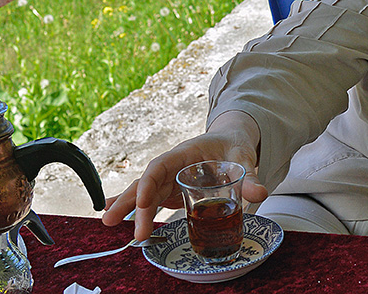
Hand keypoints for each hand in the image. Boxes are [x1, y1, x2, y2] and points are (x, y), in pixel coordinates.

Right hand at [101, 110, 267, 240]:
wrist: (232, 140)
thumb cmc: (234, 145)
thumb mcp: (243, 157)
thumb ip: (249, 176)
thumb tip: (260, 193)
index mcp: (185, 153)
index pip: (160, 166)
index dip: (149, 183)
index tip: (141, 202)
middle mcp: (173, 166)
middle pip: (146, 182)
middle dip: (131, 202)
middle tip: (121, 226)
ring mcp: (170, 179)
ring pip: (143, 192)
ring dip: (126, 207)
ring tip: (107, 222)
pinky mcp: (172, 191)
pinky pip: (149, 200)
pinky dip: (133, 209)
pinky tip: (116, 217)